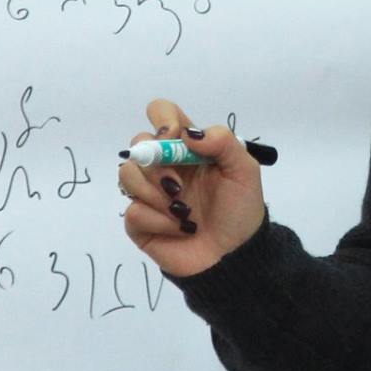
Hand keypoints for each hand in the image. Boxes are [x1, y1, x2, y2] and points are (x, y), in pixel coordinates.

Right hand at [120, 100, 266, 278]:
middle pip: (137, 143)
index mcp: (187, 148)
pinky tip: (179, 229)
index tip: (176, 138)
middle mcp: (164, 166)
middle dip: (158, 164)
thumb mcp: (244, 170)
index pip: (161, 113)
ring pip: (127, 175)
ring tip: (183, 211)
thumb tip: (188, 133)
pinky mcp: (140, 222)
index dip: (163, 120)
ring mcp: (149, 193)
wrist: (235, 257)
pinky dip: (158, 220)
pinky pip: (132, 211)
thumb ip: (223, 142)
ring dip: (156, 194)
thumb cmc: (240, 210)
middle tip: (179, 185)